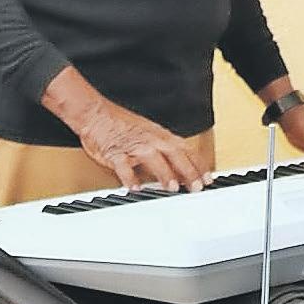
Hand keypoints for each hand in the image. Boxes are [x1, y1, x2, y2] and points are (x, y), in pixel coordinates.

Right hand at [72, 97, 207, 193]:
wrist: (95, 114)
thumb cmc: (120, 126)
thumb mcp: (147, 135)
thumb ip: (163, 151)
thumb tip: (178, 169)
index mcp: (159, 136)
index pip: (185, 150)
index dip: (198, 164)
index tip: (208, 177)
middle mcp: (150, 140)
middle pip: (174, 155)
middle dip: (187, 171)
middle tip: (197, 187)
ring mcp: (133, 146)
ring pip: (153, 159)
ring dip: (164, 173)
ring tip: (171, 187)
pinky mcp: (115, 153)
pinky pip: (123, 166)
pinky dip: (129, 177)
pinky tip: (134, 188)